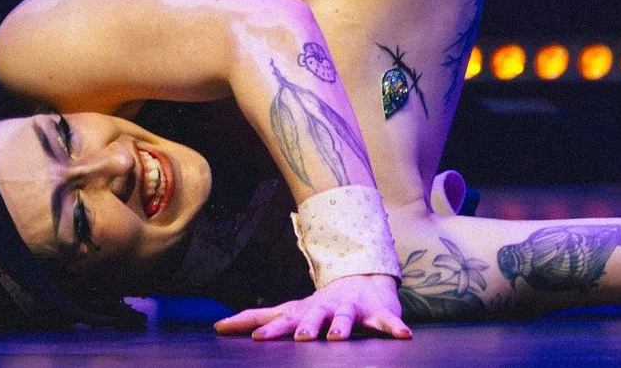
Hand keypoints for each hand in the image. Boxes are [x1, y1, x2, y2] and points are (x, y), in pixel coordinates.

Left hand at [214, 273, 412, 340]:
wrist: (362, 280)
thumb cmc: (319, 305)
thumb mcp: (289, 310)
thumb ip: (257, 319)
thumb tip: (217, 326)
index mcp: (304, 312)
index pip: (283, 321)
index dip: (270, 330)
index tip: (256, 341)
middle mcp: (326, 309)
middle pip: (314, 318)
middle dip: (308, 327)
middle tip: (302, 337)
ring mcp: (352, 310)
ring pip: (347, 319)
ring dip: (342, 327)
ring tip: (338, 337)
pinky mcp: (377, 314)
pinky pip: (388, 322)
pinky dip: (395, 328)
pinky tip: (403, 336)